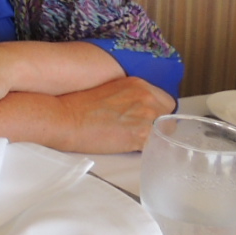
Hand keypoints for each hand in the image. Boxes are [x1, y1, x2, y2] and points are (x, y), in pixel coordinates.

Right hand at [52, 77, 173, 152]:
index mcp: (139, 84)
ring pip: (163, 133)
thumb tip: (141, 108)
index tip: (151, 118)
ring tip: (134, 139)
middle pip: (168, 117)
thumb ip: (132, 95)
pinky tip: (130, 146)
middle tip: (142, 130)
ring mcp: (144, 117)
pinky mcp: (139, 136)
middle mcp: (146, 98)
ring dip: (152, 138)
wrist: (67, 119)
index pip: (167, 101)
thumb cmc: (80, 105)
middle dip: (158, 125)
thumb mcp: (111, 89)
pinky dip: (145, 149)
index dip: (159, 112)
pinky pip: (153, 146)